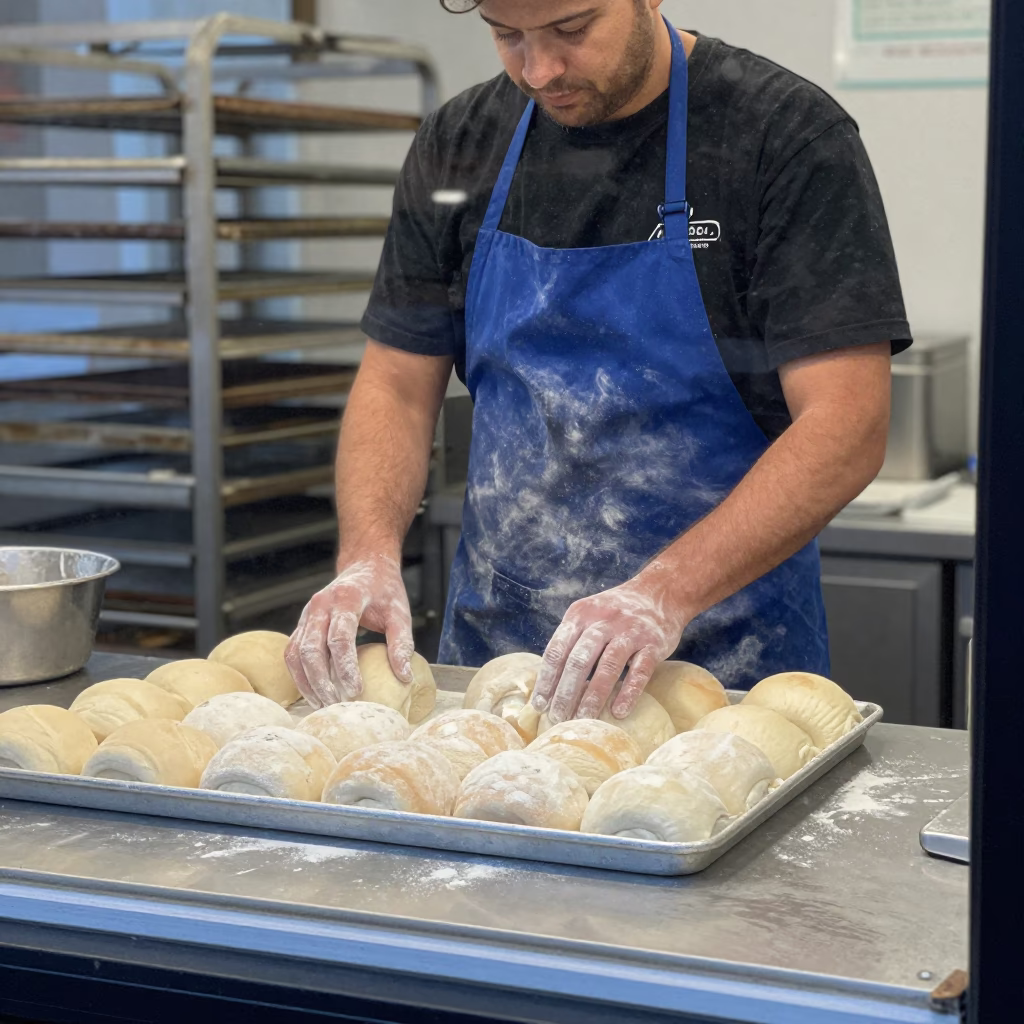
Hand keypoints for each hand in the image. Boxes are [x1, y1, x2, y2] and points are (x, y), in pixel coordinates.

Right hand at [286, 554, 412, 709]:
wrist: (365, 567)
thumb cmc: (384, 590)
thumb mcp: (400, 612)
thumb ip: (402, 643)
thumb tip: (404, 678)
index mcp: (345, 598)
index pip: (339, 637)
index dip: (346, 667)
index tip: (356, 691)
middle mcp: (320, 605)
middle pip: (312, 648)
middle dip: (322, 681)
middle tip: (337, 705)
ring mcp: (307, 614)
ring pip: (296, 653)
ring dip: (307, 682)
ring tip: (323, 705)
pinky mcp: (302, 624)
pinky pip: (292, 653)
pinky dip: (299, 675)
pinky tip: (314, 694)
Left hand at [530, 566, 688, 723]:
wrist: (660, 592)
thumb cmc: (616, 612)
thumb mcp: (589, 615)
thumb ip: (571, 640)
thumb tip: (549, 682)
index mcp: (581, 614)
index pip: (557, 650)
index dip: (546, 679)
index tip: (538, 704)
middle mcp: (603, 621)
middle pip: (579, 660)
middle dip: (565, 693)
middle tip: (557, 718)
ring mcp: (630, 631)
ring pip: (608, 666)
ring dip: (593, 696)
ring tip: (583, 719)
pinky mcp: (654, 644)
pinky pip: (640, 671)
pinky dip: (628, 693)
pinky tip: (618, 712)